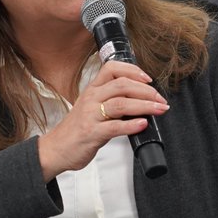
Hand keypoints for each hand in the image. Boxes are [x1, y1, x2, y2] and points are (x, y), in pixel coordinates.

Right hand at [37, 60, 168, 181]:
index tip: (148, 79)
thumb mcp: (91, 107)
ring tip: (159, 109)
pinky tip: (142, 124)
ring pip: (121, 103)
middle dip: (146, 91)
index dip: (133, 70)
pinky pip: (114, 126)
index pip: (112, 68)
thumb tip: (140, 99)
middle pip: (122, 85)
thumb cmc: (76, 129)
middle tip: (161, 100)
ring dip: (144, 106)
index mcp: (92, 89)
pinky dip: (131, 125)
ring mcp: (90, 115)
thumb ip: (112, 100)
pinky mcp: (91, 133)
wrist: (56, 149)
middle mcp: (91, 98)